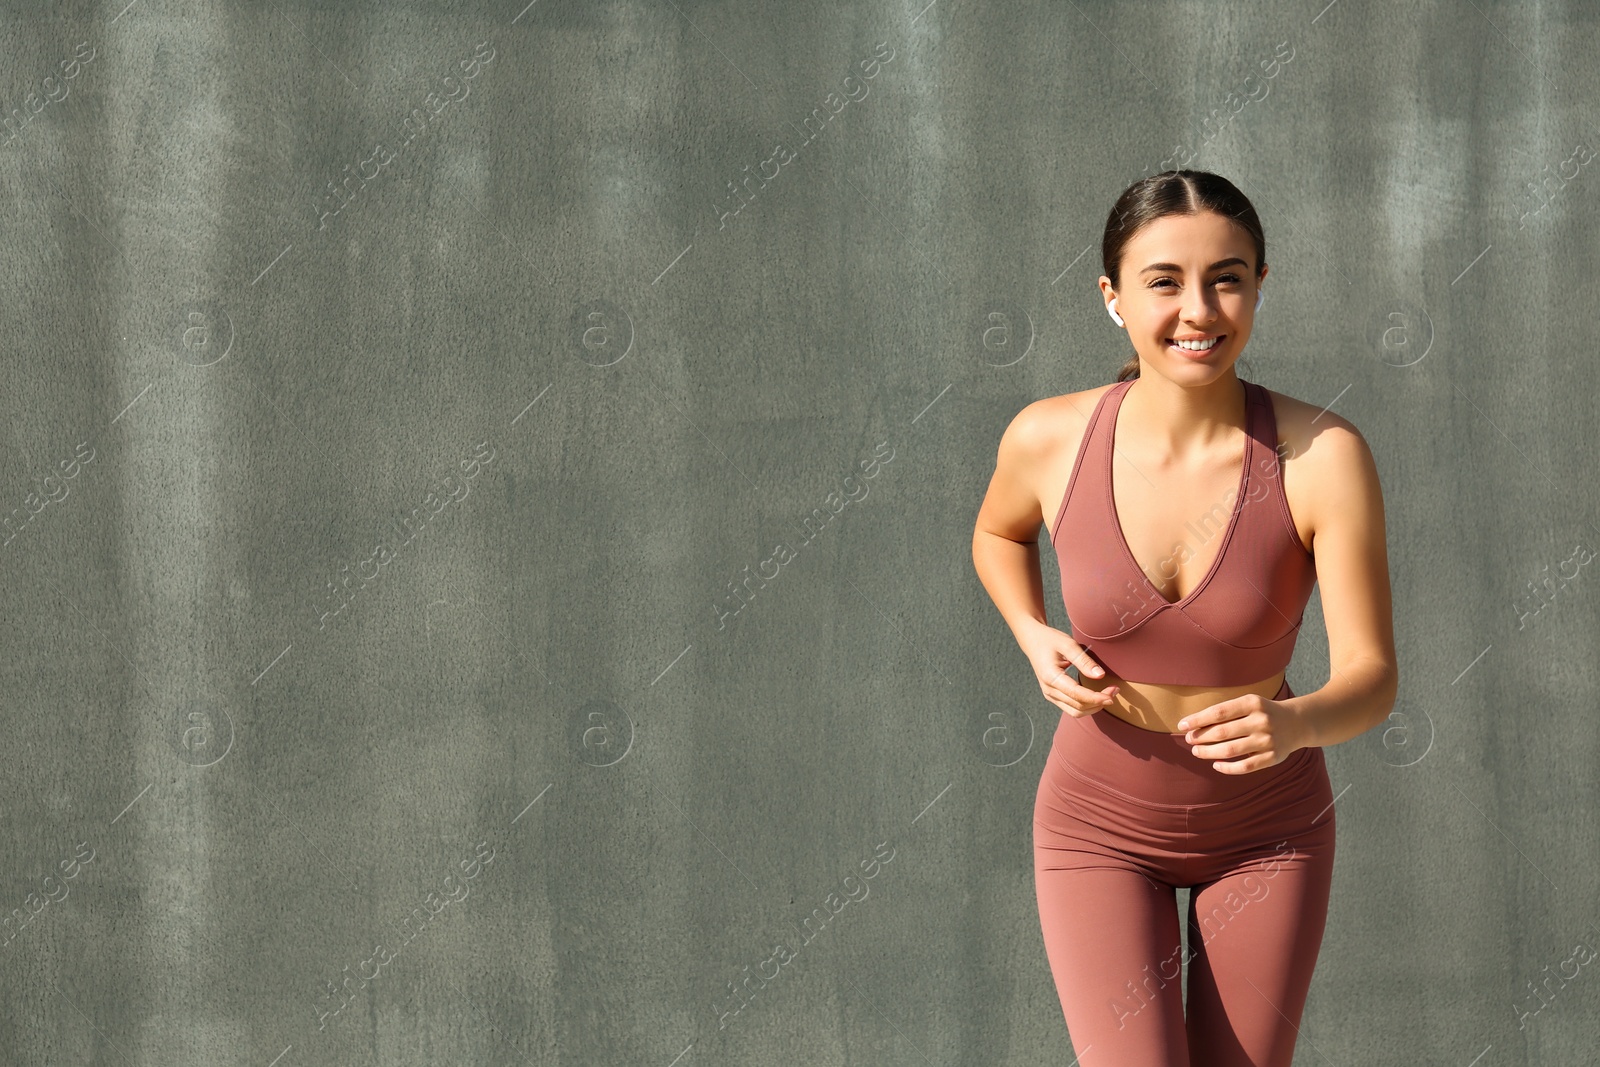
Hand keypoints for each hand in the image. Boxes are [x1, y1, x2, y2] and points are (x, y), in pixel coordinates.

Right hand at [1019, 623, 1118, 717]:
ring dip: (1094, 707)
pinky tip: (1097, 697)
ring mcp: (1050, 695)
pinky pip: (1072, 708)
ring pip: (1075, 711)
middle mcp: (1048, 690)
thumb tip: (1100, 676)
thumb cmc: (1050, 640)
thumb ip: (1083, 661)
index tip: (1113, 692)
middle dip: (1099, 702)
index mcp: (1050, 677)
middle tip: (1115, 690)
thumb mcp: (1068, 644)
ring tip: (1108, 695)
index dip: (1096, 697)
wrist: (1033, 641)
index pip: (1077, 694)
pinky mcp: (1053, 696)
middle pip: (1078, 706)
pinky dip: (1087, 706)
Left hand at [1176, 692, 1307, 772]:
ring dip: (1209, 753)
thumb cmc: (1263, 712)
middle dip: (1201, 737)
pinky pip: (1246, 766)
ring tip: (1197, 752)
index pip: (1219, 712)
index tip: (1182, 725)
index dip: (1198, 719)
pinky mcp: (1273, 757)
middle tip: (1190, 740)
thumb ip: (1226, 711)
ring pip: (1231, 750)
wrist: (1298, 722)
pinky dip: (1228, 768)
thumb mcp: (1249, 703)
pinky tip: (1216, 765)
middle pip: (1222, 732)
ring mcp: (1268, 740)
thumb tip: (1194, 725)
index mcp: (1253, 703)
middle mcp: (1261, 721)